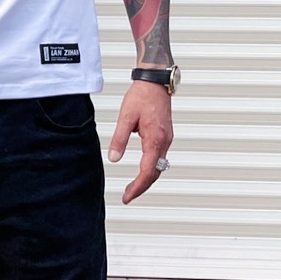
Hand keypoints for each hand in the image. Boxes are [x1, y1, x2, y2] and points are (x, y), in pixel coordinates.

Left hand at [107, 81, 172, 203]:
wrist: (155, 82)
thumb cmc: (141, 96)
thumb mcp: (125, 117)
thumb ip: (119, 139)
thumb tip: (113, 158)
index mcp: (155, 139)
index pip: (147, 171)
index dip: (137, 187)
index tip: (127, 197)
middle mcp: (164, 141)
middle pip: (155, 173)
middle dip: (142, 187)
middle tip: (127, 196)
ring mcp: (167, 138)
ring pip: (159, 166)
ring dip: (147, 179)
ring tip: (133, 188)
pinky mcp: (165, 135)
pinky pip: (160, 157)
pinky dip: (151, 168)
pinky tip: (142, 171)